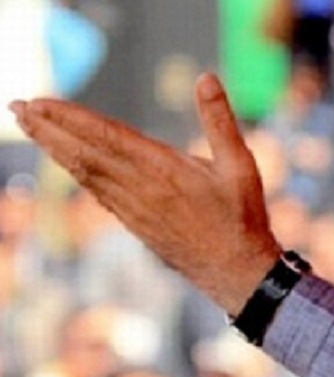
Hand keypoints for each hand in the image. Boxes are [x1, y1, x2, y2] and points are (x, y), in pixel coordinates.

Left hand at [8, 73, 281, 315]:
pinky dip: (74, 171)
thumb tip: (206, 77)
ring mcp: (134, 208)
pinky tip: (65, 161)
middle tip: (16, 106)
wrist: (236, 272)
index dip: (70, 118)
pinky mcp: (134, 223)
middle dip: (48, 129)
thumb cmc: (242, 218)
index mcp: (164, 170)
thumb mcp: (240, 166)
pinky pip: (96, 191)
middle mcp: (141, 189)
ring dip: (53, 147)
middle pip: (83, 153)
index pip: (107, 137)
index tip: (39, 101)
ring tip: (29, 126)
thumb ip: (220, 121)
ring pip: (84, 173)